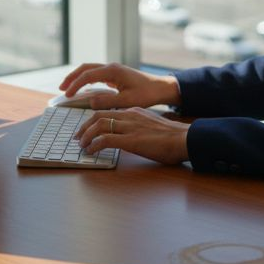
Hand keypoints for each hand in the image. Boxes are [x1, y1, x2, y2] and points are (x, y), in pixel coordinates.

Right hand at [58, 63, 180, 109]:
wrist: (161, 88)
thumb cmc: (147, 94)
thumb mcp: (127, 101)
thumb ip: (108, 101)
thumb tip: (90, 101)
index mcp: (112, 71)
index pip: (87, 75)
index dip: (75, 85)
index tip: (67, 95)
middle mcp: (111, 67)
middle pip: (85, 68)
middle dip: (72, 77)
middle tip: (61, 89)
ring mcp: (113, 69)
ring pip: (90, 69)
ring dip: (78, 77)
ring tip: (67, 88)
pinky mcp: (116, 74)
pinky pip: (96, 74)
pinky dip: (86, 79)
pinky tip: (83, 88)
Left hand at [75, 107, 189, 164]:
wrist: (185, 139)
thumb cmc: (173, 137)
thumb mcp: (153, 127)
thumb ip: (140, 128)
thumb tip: (131, 137)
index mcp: (135, 111)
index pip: (108, 112)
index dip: (94, 121)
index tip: (88, 130)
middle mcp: (130, 115)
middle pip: (99, 115)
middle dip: (85, 127)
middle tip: (78, 137)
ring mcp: (130, 127)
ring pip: (99, 125)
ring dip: (86, 136)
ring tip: (82, 146)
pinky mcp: (131, 140)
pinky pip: (105, 140)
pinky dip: (95, 145)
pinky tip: (91, 152)